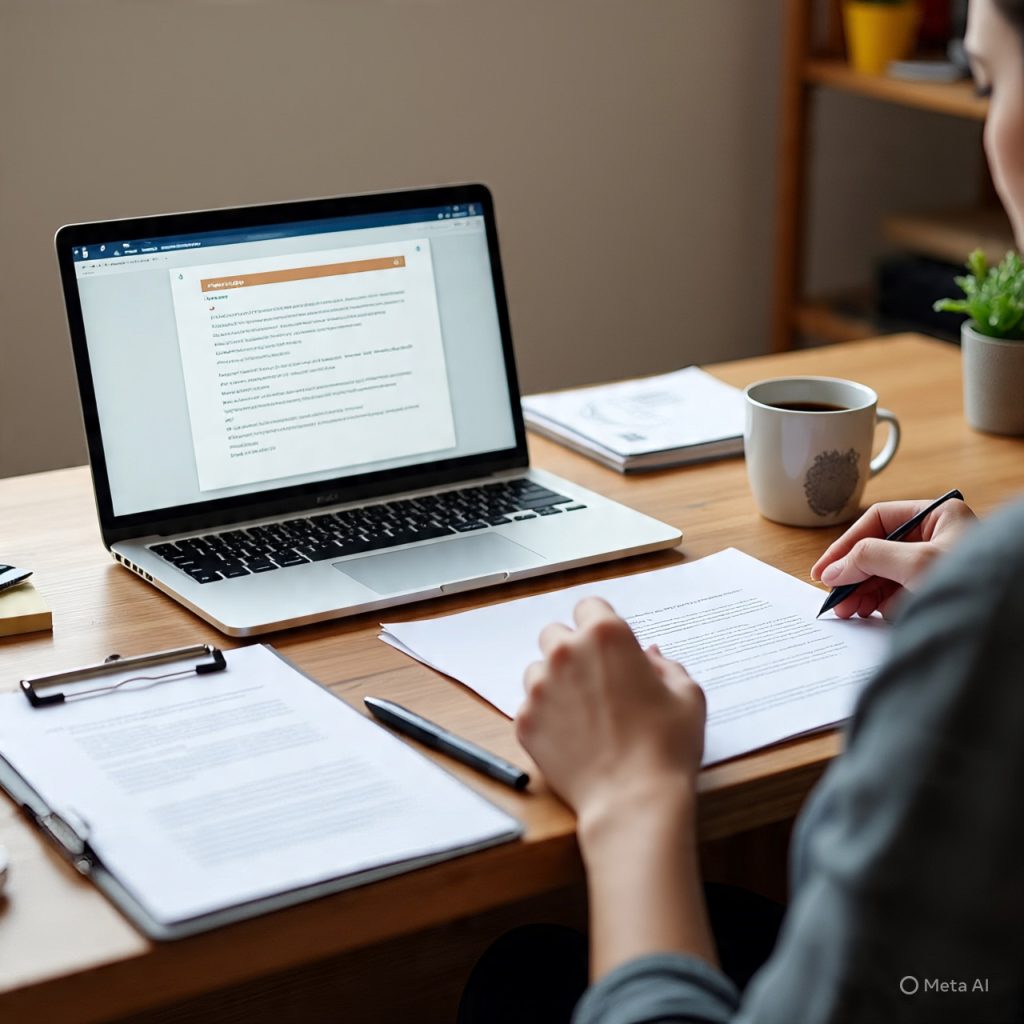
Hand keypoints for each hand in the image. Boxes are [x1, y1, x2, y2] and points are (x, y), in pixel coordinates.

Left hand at [515, 597, 705, 834]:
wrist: (634, 800)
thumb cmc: (667, 747)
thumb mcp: (687, 695)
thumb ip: (665, 666)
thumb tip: (648, 657)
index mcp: (606, 635)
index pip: (588, 607)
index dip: (598, 624)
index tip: (605, 644)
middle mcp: (566, 652)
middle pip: (555, 634)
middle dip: (571, 650)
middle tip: (594, 679)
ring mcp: (540, 687)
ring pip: (538, 670)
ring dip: (554, 682)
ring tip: (583, 713)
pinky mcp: (525, 720)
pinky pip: (529, 707)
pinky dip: (545, 717)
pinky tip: (572, 738)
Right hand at [810, 498, 976, 618]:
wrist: (1006, 627)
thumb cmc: (975, 586)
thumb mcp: (916, 563)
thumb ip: (869, 557)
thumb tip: (834, 568)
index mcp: (939, 516)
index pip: (878, 520)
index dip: (847, 543)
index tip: (825, 568)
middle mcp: (936, 537)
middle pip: (878, 548)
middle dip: (853, 573)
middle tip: (833, 594)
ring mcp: (934, 566)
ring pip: (884, 573)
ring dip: (861, 591)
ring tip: (846, 609)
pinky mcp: (933, 592)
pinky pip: (895, 593)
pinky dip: (877, 603)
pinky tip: (866, 613)